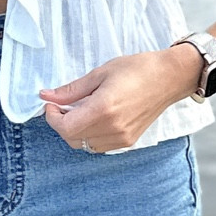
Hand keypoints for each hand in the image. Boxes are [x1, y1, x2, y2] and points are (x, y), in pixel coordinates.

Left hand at [40, 45, 200, 152]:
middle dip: (61, 124)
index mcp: (104, 109)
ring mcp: (122, 138)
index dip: (52, 118)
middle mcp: (113, 128)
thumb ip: (71, 89)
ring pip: (84, 145)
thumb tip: (46, 96)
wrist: (169, 77)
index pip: (65, 127)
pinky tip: (93, 118)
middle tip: (62, 106)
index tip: (51, 105)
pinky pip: (99, 146)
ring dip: (75, 131)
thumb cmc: (137, 69)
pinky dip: (89, 136)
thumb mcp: (100, 73)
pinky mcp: (129, 141)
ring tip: (79, 111)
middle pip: (72, 139)